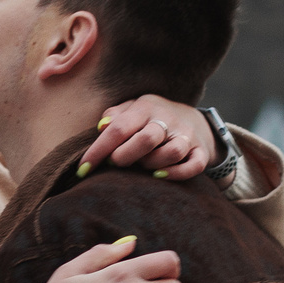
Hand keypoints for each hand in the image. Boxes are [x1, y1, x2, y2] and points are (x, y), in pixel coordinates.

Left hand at [81, 96, 213, 180]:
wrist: (193, 119)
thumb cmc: (151, 118)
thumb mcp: (132, 109)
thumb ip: (114, 116)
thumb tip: (101, 127)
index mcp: (145, 107)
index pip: (119, 128)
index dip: (98, 150)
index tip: (83, 169)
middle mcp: (168, 119)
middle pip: (147, 138)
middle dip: (125, 156)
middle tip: (116, 163)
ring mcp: (186, 135)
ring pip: (172, 152)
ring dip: (152, 164)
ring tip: (142, 166)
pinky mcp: (200, 151)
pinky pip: (193, 166)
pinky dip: (177, 173)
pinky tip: (160, 175)